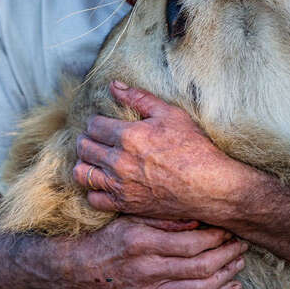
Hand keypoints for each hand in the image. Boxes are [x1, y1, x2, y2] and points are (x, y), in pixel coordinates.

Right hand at [66, 215, 246, 288]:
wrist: (82, 268)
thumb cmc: (111, 237)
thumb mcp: (133, 218)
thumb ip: (165, 217)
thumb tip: (200, 217)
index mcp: (143, 243)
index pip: (191, 243)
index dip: (216, 236)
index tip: (229, 227)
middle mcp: (147, 270)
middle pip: (200, 267)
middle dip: (227, 255)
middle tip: (241, 244)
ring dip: (225, 276)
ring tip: (239, 262)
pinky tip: (230, 286)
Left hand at [73, 81, 254, 221]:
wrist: (208, 186)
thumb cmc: (193, 147)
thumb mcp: (171, 114)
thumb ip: (140, 98)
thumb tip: (114, 85)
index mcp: (128, 135)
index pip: (93, 125)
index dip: (96, 121)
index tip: (103, 123)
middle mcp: (118, 161)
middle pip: (84, 147)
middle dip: (87, 140)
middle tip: (97, 139)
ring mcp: (119, 185)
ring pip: (81, 173)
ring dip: (85, 163)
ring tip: (96, 159)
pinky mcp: (124, 204)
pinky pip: (93, 198)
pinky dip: (94, 189)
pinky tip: (105, 182)